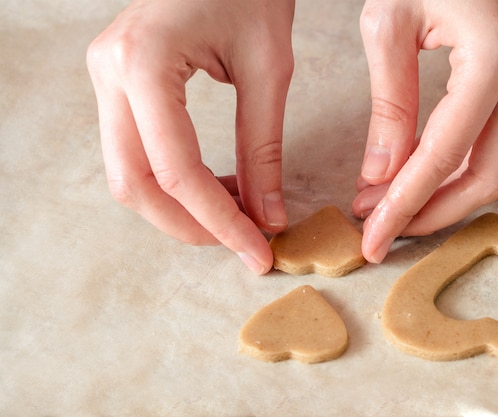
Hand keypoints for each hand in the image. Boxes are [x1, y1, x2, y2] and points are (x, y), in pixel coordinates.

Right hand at [87, 0, 294, 273]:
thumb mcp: (269, 69)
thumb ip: (264, 148)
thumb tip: (267, 216)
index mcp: (143, 64)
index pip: (176, 171)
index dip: (220, 222)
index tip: (256, 252)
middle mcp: (109, 72)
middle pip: (135, 184)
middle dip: (190, 226)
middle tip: (241, 243)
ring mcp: (105, 77)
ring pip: (128, 174)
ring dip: (180, 208)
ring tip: (235, 214)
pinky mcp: (117, 83)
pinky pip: (135, 152)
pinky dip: (173, 182)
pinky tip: (216, 185)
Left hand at [354, 0, 497, 262]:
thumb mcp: (387, 24)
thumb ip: (388, 104)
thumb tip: (379, 175)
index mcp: (494, 58)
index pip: (442, 156)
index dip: (404, 205)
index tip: (372, 238)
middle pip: (487, 177)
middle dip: (432, 214)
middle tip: (383, 233)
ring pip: (494, 166)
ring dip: (442, 197)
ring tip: (388, 209)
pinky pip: (491, 143)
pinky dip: (453, 170)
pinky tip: (413, 179)